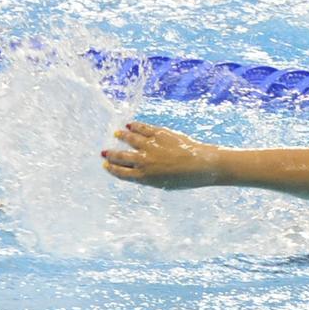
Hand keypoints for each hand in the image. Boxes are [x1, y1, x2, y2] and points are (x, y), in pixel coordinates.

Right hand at [102, 122, 220, 189]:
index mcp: (144, 177)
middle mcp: (144, 161)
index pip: (121, 172)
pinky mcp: (160, 134)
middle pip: (122, 157)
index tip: (105, 164)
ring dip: (122, 136)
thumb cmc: (186, 178)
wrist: (203, 165)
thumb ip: (149, 177)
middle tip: (105, 152)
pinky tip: (130, 125)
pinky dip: (135, 126)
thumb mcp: (164, 184)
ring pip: (130, 139)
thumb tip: (137, 171)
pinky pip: (143, 128)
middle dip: (111, 154)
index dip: (112, 168)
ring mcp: (151, 146)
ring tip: (117, 134)